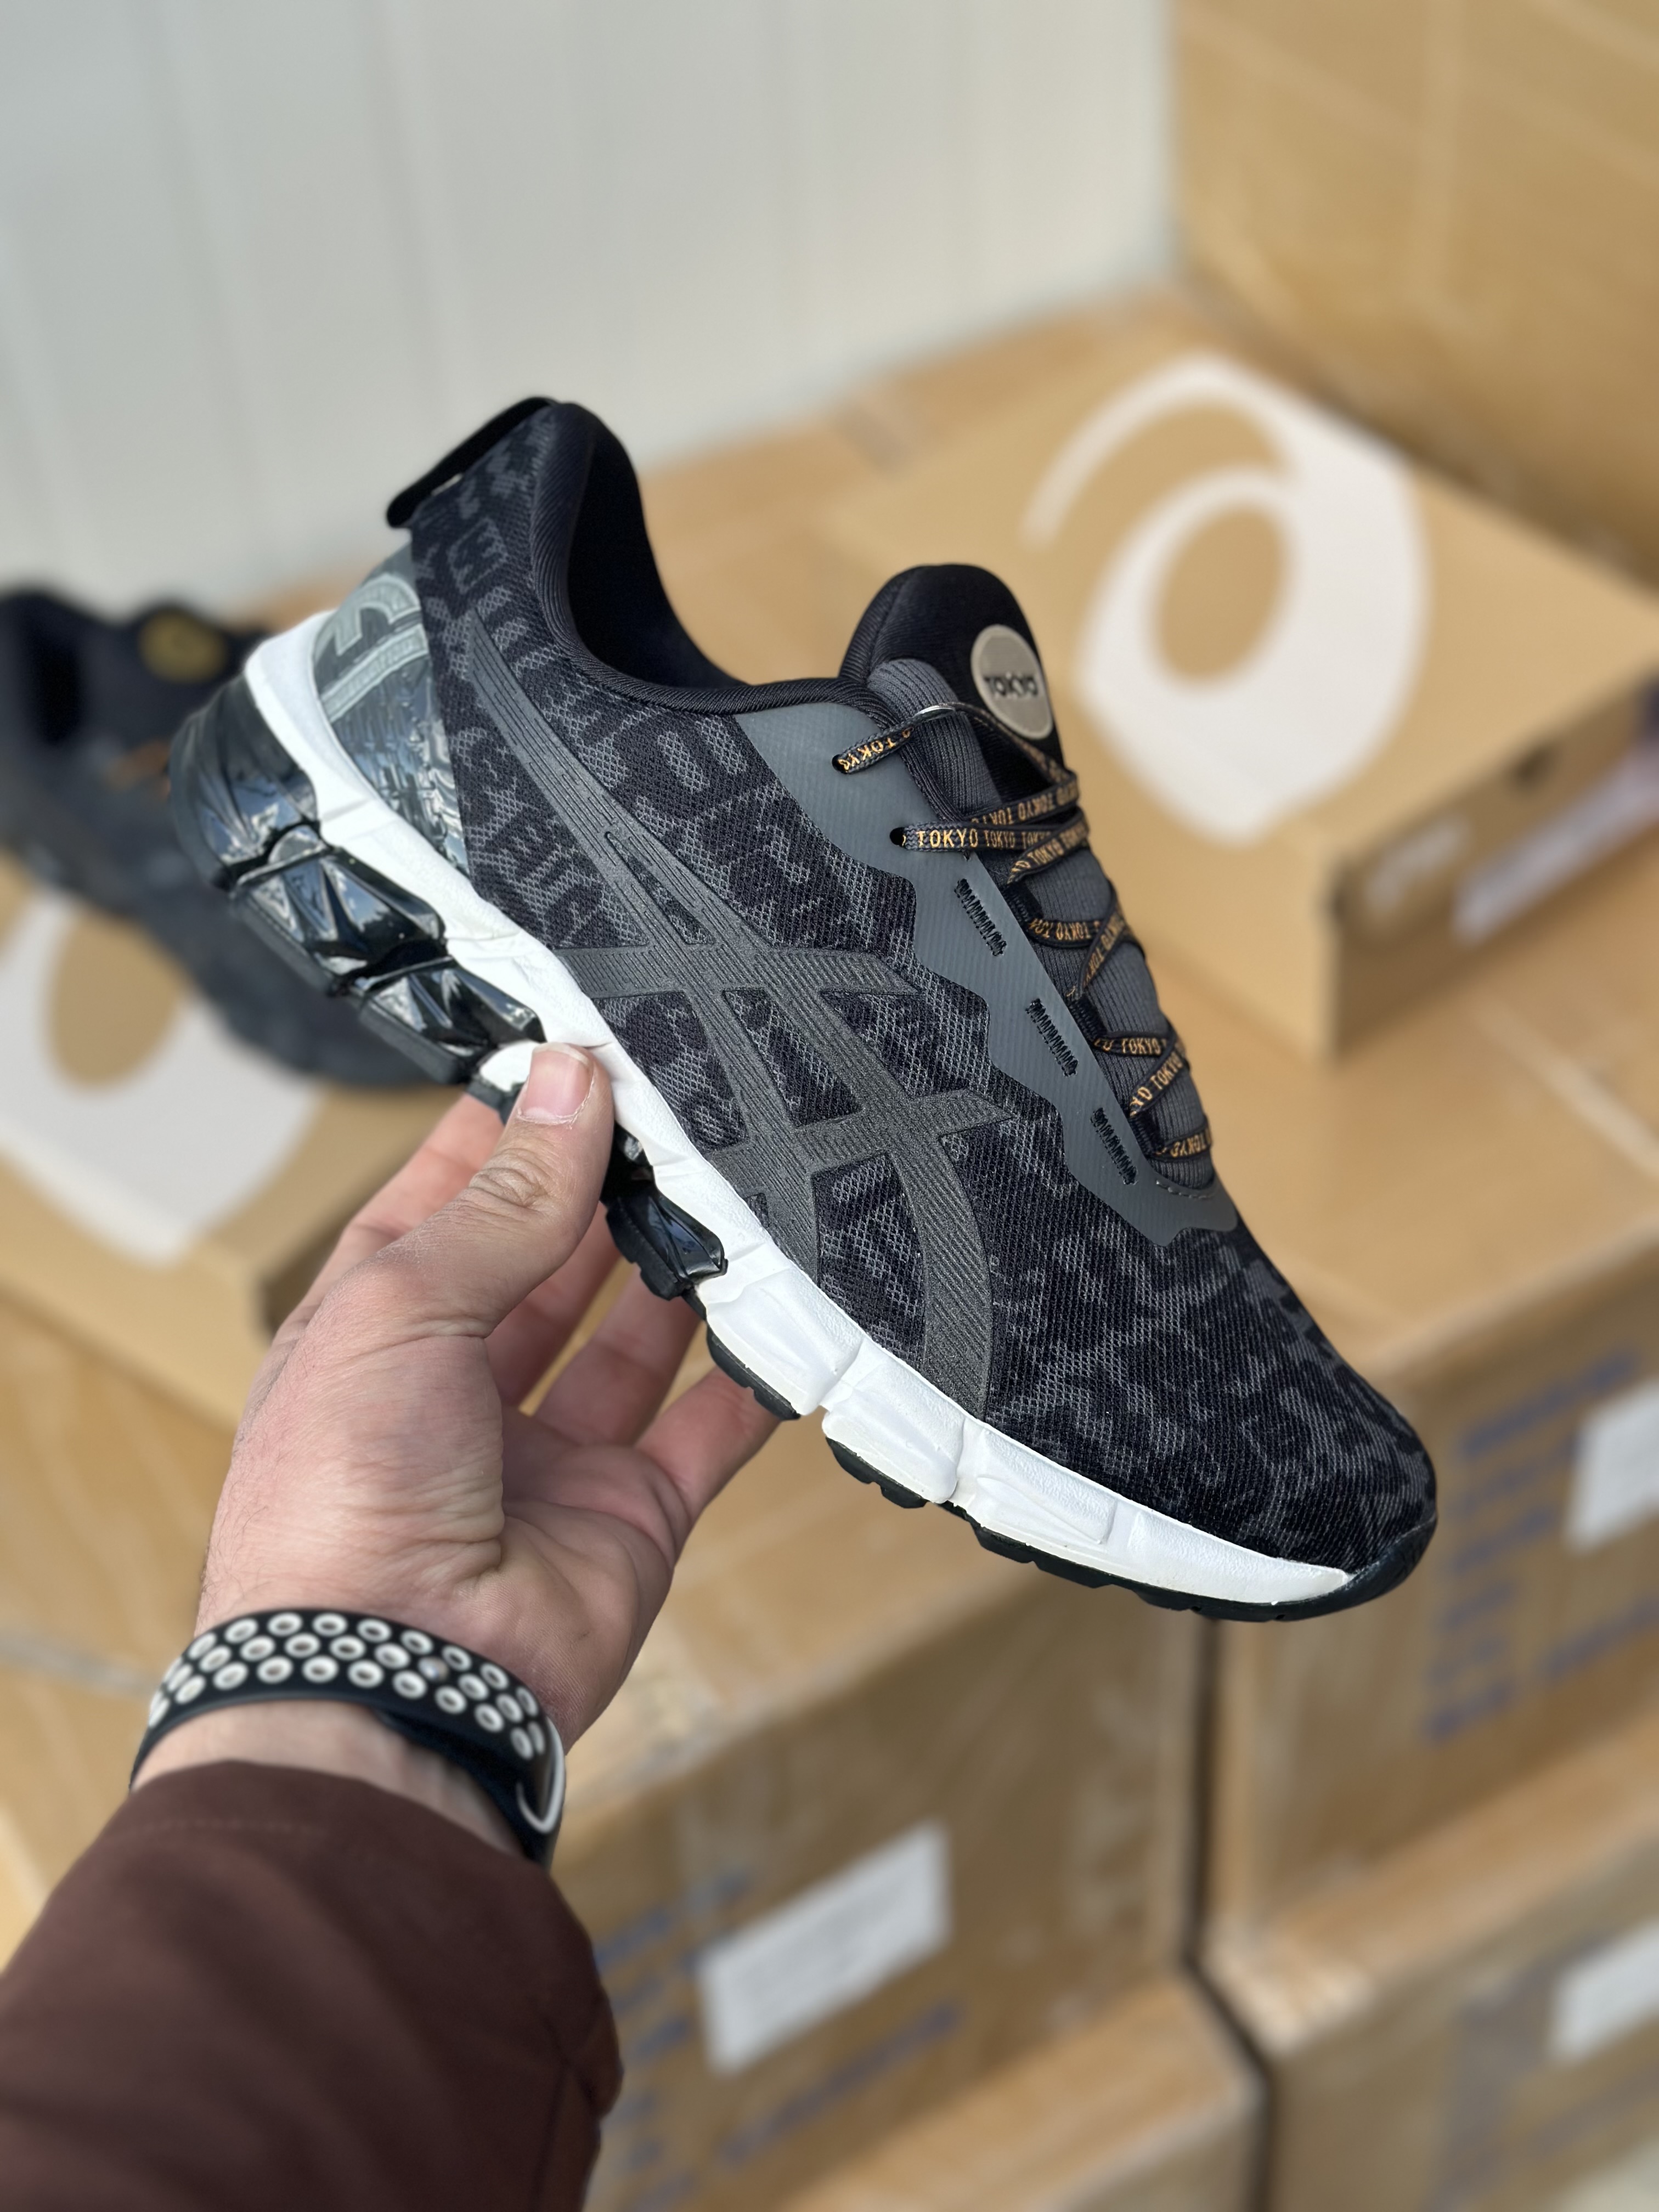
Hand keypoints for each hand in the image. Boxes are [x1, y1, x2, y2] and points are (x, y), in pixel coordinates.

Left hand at [135, 1044, 775, 1847]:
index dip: (506, 1131)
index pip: (445, 1204)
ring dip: (679, 1267)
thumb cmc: (344, 1491)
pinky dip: (751, 1377)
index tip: (573, 1057)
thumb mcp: (401, 1304)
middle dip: (605, 1188)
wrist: (391, 1680)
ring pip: (634, 1337)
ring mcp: (548, 1456)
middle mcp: (459, 1389)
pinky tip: (788, 1306)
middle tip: (674, 1107)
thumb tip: (570, 1082)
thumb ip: (505, 1201)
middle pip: (549, 1263)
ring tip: (733, 1179)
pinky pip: (707, 1432)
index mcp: (374, 1333)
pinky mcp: (629, 1515)